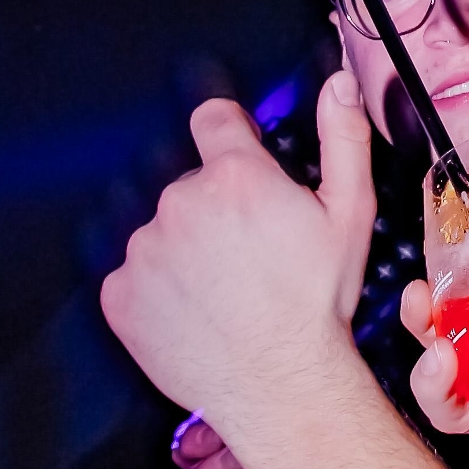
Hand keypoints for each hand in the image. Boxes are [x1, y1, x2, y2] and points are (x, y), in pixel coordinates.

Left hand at [101, 73, 376, 424]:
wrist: (280, 382)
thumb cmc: (316, 303)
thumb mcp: (349, 214)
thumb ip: (343, 139)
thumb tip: (339, 86)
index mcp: (236, 175)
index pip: (212, 118)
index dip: (230, 137)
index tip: (238, 160)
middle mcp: (181, 203)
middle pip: (189, 181)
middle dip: (213, 205)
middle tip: (246, 249)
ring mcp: (144, 249)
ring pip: (159, 228)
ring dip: (182, 246)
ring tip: (220, 285)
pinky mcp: (119, 294)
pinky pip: (132, 274)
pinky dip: (156, 289)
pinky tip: (193, 309)